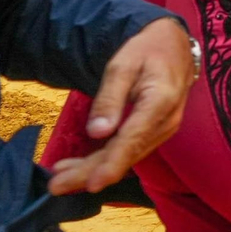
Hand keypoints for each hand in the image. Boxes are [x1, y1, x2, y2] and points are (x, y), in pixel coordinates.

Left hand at [48, 18, 193, 195]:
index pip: (133, 140)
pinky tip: (81, 166)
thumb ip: (110, 98)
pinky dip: (105, 160)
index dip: (112, 164)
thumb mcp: (123, 65)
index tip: (91, 184)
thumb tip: (97, 132)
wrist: (173, 46)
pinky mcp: (155, 132)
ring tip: (60, 178)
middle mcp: (165, 122)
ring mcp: (163, 130)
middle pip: (126, 155)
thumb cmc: (146, 50)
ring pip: (126, 157)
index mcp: (160, 102)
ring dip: (94, 169)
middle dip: (91, 173)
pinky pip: (130, 150)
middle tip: (56, 185)